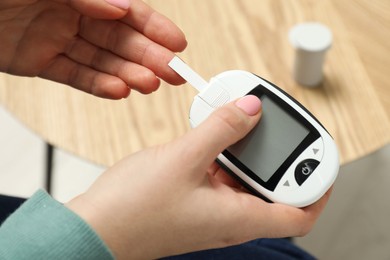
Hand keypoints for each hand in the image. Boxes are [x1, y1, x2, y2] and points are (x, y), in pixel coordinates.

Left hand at [0, 0, 186, 98]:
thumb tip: (122, 7)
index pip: (127, 11)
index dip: (154, 27)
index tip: (177, 44)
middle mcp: (72, 14)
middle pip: (119, 39)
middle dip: (149, 56)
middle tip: (174, 74)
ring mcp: (56, 39)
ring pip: (101, 60)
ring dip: (128, 74)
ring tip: (150, 86)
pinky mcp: (38, 62)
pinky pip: (74, 75)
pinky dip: (97, 85)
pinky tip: (119, 91)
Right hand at [66, 95, 330, 258]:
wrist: (95, 229)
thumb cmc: (133, 209)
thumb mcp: (183, 158)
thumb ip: (221, 130)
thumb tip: (250, 110)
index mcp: (238, 219)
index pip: (300, 214)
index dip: (316, 186)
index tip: (316, 156)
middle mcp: (230, 220)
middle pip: (275, 192)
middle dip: (279, 160)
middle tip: (275, 129)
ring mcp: (212, 212)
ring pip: (245, 182)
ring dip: (248, 155)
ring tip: (242, 125)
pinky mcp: (195, 203)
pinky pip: (221, 179)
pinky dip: (224, 158)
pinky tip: (211, 138)